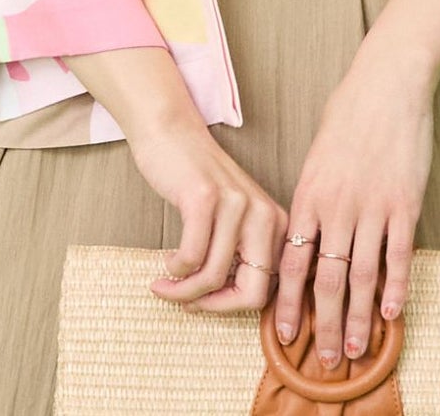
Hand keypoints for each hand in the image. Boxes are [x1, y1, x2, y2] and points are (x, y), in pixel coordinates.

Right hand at [126, 113, 289, 314]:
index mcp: (275, 223)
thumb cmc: (196, 181)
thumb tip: (231, 306)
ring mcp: (235, 205)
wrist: (171, 132)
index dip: (231, 307)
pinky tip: (166, 261)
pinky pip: (190, 257)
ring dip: (183, 290)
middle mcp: (263, 215)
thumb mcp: (232, 218)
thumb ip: (240, 254)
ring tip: (164, 285)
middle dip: (214, 307)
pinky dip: (175, 268)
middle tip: (186, 304)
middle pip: (251, 294)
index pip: (266, 290)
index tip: (204, 304)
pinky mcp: (205, 198)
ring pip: (213, 278)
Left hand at [271, 63, 435, 365]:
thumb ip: (313, 198)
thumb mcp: (317, 155)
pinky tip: (392, 314)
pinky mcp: (405, 204)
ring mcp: (372, 207)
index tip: (286, 334)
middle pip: (327, 280)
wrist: (387, 84)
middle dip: (324, 324)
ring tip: (356, 349)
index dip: (289, 302)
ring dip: (359, 319)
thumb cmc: (349, 114)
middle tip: (325, 360)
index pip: (292, 261)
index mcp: (308, 194)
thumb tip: (308, 236)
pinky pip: (399, 256)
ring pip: (363, 277)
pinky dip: (396, 289)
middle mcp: (337, 206)